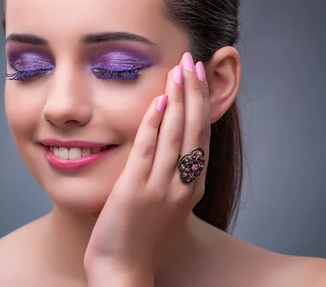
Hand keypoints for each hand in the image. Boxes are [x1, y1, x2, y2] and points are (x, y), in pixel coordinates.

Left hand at [84, 52, 210, 285]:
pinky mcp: (137, 190)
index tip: (199, 77)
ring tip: (179, 69)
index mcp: (192, 187)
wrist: (123, 268)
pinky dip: (154, 122)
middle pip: (195, 129)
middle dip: (195, 92)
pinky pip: (148, 149)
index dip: (202, 104)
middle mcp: (184, 185)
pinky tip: (156, 99)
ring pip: (176, 134)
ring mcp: (162, 187)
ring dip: (178, 98)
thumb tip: (170, 147)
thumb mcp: (166, 204)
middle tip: (193, 60)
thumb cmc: (142, 237)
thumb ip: (171, 176)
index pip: (202, 136)